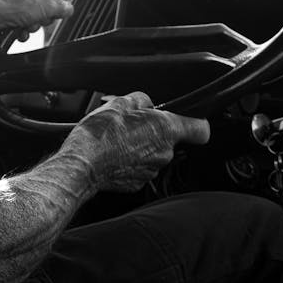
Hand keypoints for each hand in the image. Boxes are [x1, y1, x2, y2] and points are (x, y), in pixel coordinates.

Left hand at [0, 0, 72, 38]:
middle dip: (45, 15)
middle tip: (43, 18)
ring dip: (33, 23)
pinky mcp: (8, 6)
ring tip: (27, 25)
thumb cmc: (15, 3)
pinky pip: (22, 18)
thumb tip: (68, 9)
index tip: (63, 4)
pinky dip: (22, 26)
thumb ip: (63, 8)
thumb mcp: (48, 7)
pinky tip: (20, 30)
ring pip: (34, 12)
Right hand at [64, 91, 209, 193]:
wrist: (82, 164)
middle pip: (170, 139)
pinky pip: (140, 166)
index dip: (198, 122)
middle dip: (154, 130)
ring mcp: (151, 170)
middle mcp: (163, 153)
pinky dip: (130, 159)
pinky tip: (114, 152)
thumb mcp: (120, 102)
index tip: (192, 120)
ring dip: (141, 144)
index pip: (201, 129)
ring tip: (118, 137)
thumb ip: (141, 100)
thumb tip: (146, 103)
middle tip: (133, 123)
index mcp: (165, 130)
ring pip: (153, 152)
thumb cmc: (100, 135)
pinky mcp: (137, 183)